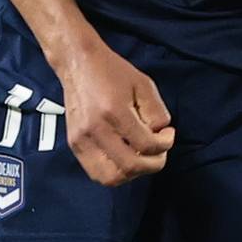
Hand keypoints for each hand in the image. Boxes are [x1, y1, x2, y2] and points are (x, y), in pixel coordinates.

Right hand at [55, 40, 173, 186]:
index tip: (167, 135)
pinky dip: (114, 172)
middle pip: (129, 167)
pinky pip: (96, 172)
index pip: (146, 145)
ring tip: (141, 158)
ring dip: (131, 173)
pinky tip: (124, 157)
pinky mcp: (74, 144)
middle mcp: (95, 129)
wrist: (78, 63)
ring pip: (110, 177)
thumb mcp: (144, 84)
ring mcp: (81, 139)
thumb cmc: (112, 71)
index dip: (165, 145)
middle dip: (152, 164)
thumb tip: (161, 138)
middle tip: (158, 152)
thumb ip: (157, 113)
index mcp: (114, 112)